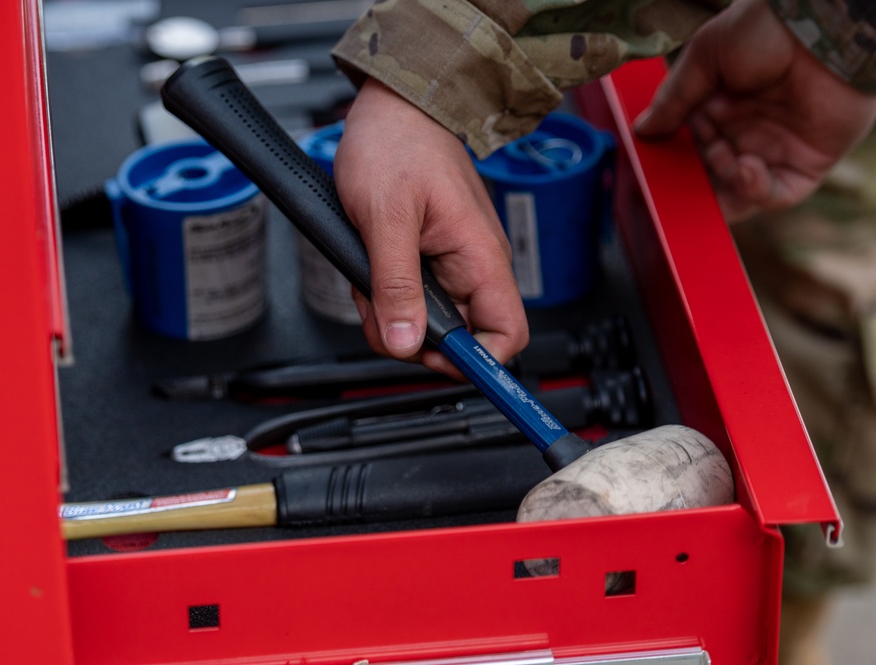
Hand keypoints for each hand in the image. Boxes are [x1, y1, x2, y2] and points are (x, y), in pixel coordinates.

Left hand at [334, 79, 527, 375]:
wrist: (391, 107)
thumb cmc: (396, 144)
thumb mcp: (386, 219)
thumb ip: (395, 285)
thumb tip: (405, 342)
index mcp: (480, 258)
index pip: (507, 334)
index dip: (477, 361)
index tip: (435, 360)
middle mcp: (473, 266)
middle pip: (458, 337)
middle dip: (412, 336)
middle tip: (380, 311)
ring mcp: (450, 264)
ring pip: (426, 321)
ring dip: (391, 313)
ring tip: (368, 277)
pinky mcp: (428, 260)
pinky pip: (409, 297)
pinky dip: (384, 294)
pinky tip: (368, 270)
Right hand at [634, 0, 875, 220]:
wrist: (824, 27)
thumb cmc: (764, 29)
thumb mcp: (704, 57)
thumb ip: (674, 99)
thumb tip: (641, 131)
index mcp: (719, 107)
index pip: (688, 147)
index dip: (670, 162)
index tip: (650, 171)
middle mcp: (746, 131)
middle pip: (710, 176)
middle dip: (691, 186)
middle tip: (676, 187)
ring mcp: (776, 149)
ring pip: (739, 193)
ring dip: (722, 192)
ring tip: (720, 170)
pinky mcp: (808, 163)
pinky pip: (777, 194)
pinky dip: (757, 191)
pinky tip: (745, 169)